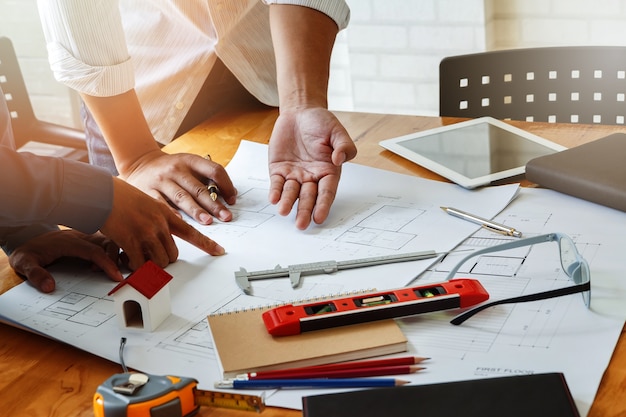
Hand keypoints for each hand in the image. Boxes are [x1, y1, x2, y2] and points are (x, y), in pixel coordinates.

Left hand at [8, 230, 122, 292]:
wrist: (24, 238)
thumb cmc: (27, 251)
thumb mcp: (23, 263)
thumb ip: (35, 274)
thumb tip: (49, 287)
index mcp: (68, 242)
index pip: (94, 250)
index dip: (108, 263)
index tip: (116, 276)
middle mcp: (79, 236)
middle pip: (107, 242)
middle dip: (115, 258)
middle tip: (112, 275)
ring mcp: (83, 236)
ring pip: (108, 240)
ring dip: (114, 254)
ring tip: (109, 270)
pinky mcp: (85, 239)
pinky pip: (104, 242)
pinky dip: (110, 251)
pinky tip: (103, 264)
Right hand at [101, 177, 225, 270]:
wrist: (101, 193)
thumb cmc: (120, 198)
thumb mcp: (147, 203)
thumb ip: (158, 218)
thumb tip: (163, 238)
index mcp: (165, 213)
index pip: (191, 231)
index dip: (207, 243)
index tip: (219, 251)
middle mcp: (159, 223)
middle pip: (173, 254)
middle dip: (164, 260)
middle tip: (150, 258)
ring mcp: (146, 232)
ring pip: (160, 261)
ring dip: (149, 265)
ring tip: (137, 259)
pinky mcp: (131, 240)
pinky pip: (140, 264)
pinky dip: (134, 266)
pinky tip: (126, 260)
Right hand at [120, 150, 236, 224]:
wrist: (139, 162)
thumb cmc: (171, 169)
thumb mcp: (189, 165)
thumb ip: (207, 178)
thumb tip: (230, 195)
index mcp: (190, 161)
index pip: (214, 170)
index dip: (226, 185)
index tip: (232, 200)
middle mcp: (176, 169)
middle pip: (199, 188)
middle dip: (214, 205)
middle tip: (226, 217)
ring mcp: (161, 180)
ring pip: (182, 197)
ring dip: (196, 211)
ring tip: (208, 221)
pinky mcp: (147, 191)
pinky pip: (160, 203)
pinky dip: (171, 213)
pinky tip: (180, 222)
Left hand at [268, 107, 356, 228]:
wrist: (300, 112)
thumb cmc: (321, 122)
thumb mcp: (337, 131)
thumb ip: (344, 146)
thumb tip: (339, 159)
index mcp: (328, 171)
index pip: (326, 192)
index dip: (323, 205)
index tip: (319, 217)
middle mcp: (311, 177)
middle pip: (308, 197)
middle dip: (304, 211)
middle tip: (301, 224)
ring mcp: (294, 175)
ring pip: (291, 193)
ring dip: (288, 202)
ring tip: (283, 210)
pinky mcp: (279, 169)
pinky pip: (276, 183)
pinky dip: (275, 191)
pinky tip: (273, 199)